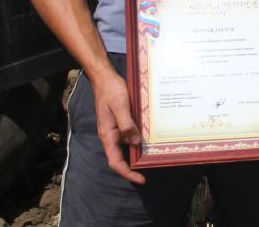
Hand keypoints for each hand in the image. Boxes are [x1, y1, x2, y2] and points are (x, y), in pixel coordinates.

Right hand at [91, 69, 144, 183]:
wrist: (104, 78)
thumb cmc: (111, 91)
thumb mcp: (121, 106)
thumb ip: (127, 124)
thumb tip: (135, 143)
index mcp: (107, 135)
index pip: (115, 161)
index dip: (127, 173)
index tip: (141, 179)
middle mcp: (110, 136)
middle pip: (120, 157)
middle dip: (133, 166)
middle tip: (150, 168)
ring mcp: (114, 130)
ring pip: (126, 146)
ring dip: (137, 151)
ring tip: (153, 153)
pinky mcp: (119, 123)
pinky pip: (128, 135)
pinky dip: (137, 139)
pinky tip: (148, 136)